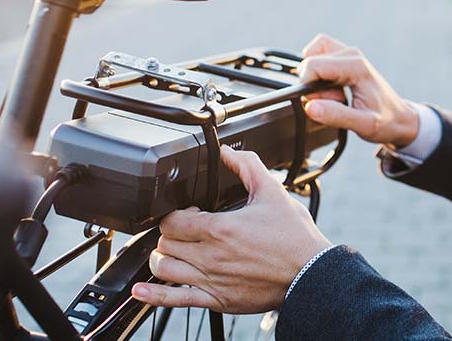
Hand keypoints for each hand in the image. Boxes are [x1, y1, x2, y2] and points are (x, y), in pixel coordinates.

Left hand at [131, 146, 331, 312]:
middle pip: (165, 242)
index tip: (189, 211)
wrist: (310, 273)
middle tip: (185, 230)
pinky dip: (153, 295)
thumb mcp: (272, 192)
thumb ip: (247, 166)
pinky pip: (175, 300)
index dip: (176, 212)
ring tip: (174, 252)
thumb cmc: (294, 238)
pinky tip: (140, 291)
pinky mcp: (216, 300)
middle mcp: (211, 256)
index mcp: (220, 228)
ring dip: (163, 257)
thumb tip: (229, 151)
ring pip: (163, 268)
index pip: (173, 220)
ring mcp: (211, 280)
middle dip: (171, 233)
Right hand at [297, 34, 419, 147]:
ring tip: (334, 95)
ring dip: (314, 78)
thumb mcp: (363, 125)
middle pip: (310, 62)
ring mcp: (348, 54)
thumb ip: (336, 115)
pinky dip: (317, 72)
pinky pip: (318, 56)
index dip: (308, 88)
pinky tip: (331, 89)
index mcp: (356, 67)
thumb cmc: (386, 121)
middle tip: (336, 101)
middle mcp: (351, 54)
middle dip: (313, 85)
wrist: (400, 118)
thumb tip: (309, 106)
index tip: (324, 103)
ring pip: (311, 56)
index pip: (312, 66)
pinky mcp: (344, 58)